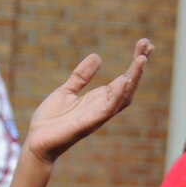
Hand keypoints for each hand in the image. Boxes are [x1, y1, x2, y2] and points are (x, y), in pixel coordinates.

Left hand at [24, 39, 152, 165]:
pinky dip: (117, 95)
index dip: (134, 64)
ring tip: (141, 59)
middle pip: (128, 86)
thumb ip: (82, 76)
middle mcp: (102, 108)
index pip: (123, 80)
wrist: (37, 142)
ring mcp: (96, 116)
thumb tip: (98, 57)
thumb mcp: (67, 90)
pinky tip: (124, 80)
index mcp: (98, 100)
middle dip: (139, 67)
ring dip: (134, 78)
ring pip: (122, 97)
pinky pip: (107, 110)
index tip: (143, 44)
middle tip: (148, 45)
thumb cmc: (51, 121)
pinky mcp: (87, 124)